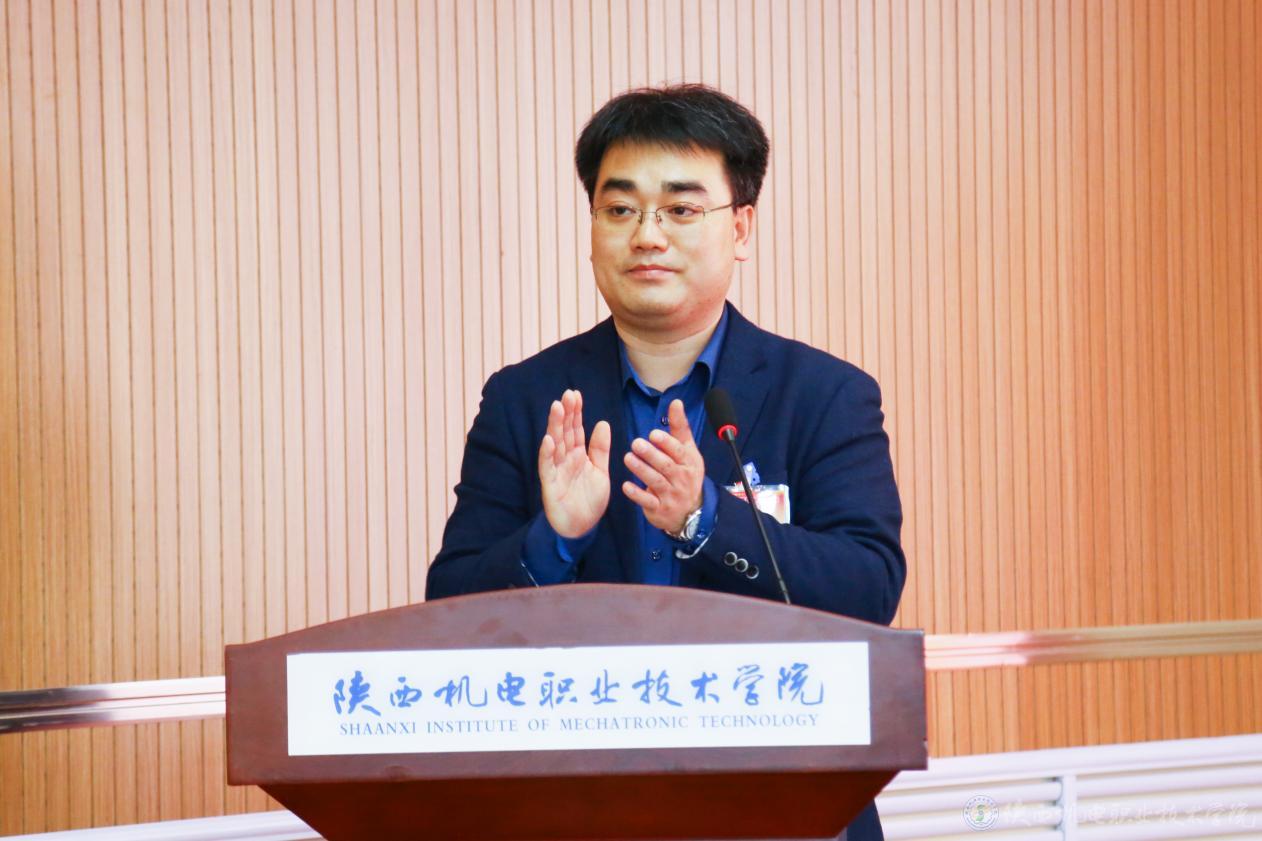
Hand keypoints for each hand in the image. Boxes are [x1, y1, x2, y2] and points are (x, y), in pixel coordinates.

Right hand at [538, 389, 611, 538]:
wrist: (582, 528)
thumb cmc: (589, 500)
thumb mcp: (601, 471)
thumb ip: (600, 449)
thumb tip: (602, 423)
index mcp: (578, 455)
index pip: (576, 429)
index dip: (576, 412)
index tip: (576, 394)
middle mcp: (565, 459)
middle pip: (565, 432)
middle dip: (566, 413)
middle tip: (567, 394)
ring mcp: (556, 470)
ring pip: (555, 444)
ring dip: (555, 426)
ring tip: (557, 408)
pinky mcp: (550, 485)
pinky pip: (547, 467)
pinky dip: (547, 454)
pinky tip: (549, 440)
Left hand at [622, 399, 705, 533]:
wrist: (691, 511)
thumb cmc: (686, 474)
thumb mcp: (687, 450)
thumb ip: (679, 427)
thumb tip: (676, 402)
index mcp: (689, 463)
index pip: (679, 451)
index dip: (667, 443)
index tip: (653, 434)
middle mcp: (682, 479)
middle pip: (667, 466)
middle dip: (651, 455)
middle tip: (636, 444)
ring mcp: (672, 496)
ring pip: (656, 482)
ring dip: (641, 470)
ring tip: (628, 458)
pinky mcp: (660, 509)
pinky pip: (648, 501)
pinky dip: (637, 494)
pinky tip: (626, 485)